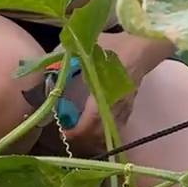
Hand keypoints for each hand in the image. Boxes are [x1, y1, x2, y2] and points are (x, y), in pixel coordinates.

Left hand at [61, 34, 151, 156]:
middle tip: (66, 134)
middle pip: (100, 134)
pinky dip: (103, 133)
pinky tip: (92, 129)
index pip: (92, 121)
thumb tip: (45, 69)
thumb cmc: (114, 46)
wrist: (142, 47)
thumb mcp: (87, 47)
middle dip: (83, 139)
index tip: (64, 132)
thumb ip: (65, 58)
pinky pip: (115, 129)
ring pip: (109, 134)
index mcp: (106, 91)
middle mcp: (117, 105)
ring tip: (77, 133)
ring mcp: (125, 109)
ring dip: (93, 138)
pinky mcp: (128, 109)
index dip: (77, 132)